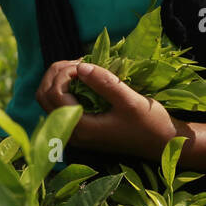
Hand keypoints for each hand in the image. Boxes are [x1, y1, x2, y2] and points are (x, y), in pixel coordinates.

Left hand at [36, 60, 184, 160]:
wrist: (162, 143)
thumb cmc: (150, 123)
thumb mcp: (130, 100)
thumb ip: (105, 83)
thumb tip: (80, 66)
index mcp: (82, 128)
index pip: (54, 94)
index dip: (64, 73)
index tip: (85, 63)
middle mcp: (73, 133)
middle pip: (43, 97)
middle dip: (55, 74)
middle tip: (79, 62)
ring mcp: (75, 132)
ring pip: (48, 101)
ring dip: (57, 80)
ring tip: (79, 67)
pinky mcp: (81, 128)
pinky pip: (59, 106)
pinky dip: (63, 88)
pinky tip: (82, 78)